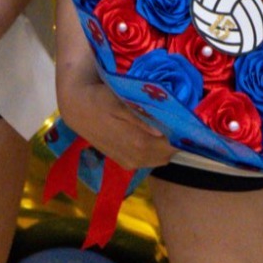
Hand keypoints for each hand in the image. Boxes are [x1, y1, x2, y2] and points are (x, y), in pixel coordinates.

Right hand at [56, 75, 173, 170]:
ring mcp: (131, 163)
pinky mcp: (125, 163)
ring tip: (165, 123)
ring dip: (166, 144)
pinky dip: (156, 149)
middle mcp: (136, 158)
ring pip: (160, 158)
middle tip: (177, 118)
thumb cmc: (99, 98)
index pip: (172, 144)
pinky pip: (150, 159)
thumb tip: (161, 130)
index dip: (182, 133)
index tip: (186, 118)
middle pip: (169, 153)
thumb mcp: (118, 101)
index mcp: (137, 143)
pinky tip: (152, 133)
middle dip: (176, 138)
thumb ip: (140, 117)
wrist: (76, 107)